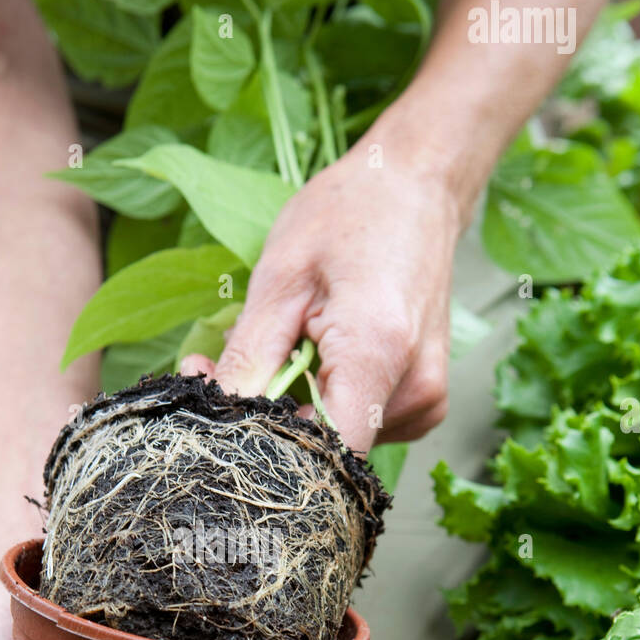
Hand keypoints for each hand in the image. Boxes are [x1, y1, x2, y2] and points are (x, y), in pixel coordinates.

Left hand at [181, 122, 461, 454]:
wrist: (415, 187)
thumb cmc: (349, 216)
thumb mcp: (279, 278)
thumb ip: (248, 358)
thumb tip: (213, 414)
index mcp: (378, 354)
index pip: (322, 452)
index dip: (266, 446)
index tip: (222, 414)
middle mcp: (415, 392)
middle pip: (325, 448)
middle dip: (268, 420)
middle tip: (220, 371)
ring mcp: (425, 401)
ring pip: (338, 440)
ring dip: (294, 408)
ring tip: (279, 347)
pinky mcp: (423, 402)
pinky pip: (360, 423)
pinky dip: (325, 401)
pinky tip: (313, 356)